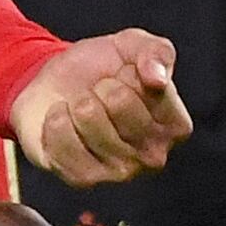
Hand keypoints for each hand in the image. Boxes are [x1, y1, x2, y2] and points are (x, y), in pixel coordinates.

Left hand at [11, 30, 191, 186]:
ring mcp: (119, 171)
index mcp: (175, 125)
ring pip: (88, 119)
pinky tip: (61, 121)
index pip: (153, 90)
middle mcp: (153, 155)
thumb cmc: (100, 69)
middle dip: (99, 86)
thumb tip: (156, 77)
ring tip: (78, 107)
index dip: (129, 71)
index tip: (124, 75)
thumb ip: (155, 52)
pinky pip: (63, 143)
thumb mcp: (132, 46)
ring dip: (74, 103)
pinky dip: (54, 123)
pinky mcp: (83, 179)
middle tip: (97, 93)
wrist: (50, 86)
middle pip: (119, 102)